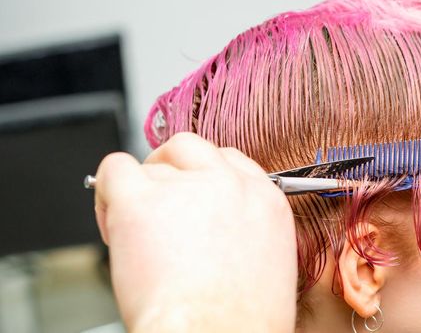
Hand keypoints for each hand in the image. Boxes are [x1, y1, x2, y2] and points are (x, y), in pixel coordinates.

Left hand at [93, 133, 296, 331]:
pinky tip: (114, 226)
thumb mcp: (270, 267)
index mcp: (265, 201)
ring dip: (137, 195)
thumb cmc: (239, 322)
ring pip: (148, 167)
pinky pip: (113, 170)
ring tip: (135, 239)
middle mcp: (229, 185)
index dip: (204, 178)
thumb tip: (216, 231)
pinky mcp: (140, 200)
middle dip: (170, 171)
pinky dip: (106, 194)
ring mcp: (184, 187)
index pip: (231, 161)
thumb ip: (246, 231)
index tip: (192, 199)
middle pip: (190, 148)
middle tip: (158, 205)